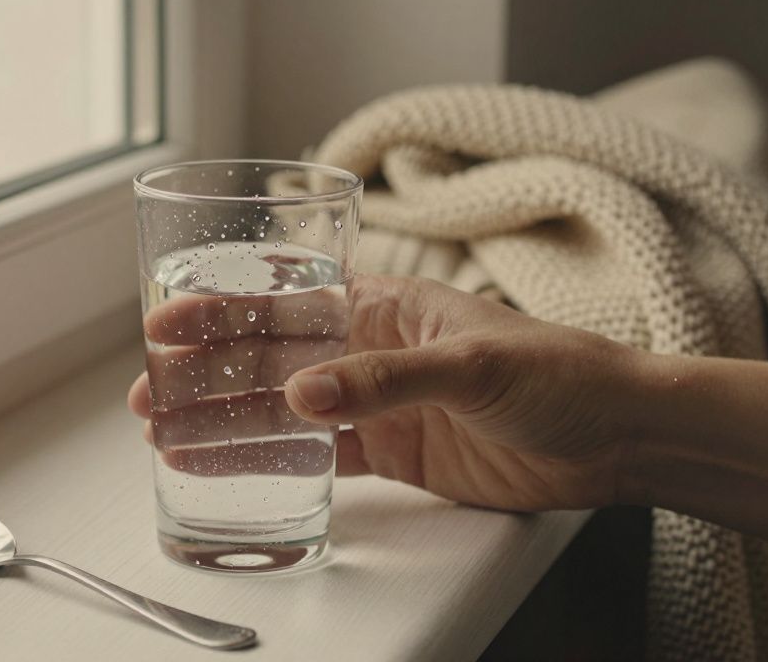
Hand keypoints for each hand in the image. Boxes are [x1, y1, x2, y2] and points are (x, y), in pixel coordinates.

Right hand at [129, 275, 642, 510]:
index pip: (288, 302)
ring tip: (168, 433)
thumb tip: (304, 396)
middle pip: (270, 359)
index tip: (168, 321)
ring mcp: (378, 403)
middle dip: (206, 373)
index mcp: (385, 303)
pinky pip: (319, 456)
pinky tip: (230, 465)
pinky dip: (272, 462)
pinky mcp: (394, 452)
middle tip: (149, 392)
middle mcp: (370, 349)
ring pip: (283, 410)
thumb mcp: (473, 363)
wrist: (618, 435)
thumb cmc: (562, 370)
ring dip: (226, 420)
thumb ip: (387, 379)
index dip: (223, 309)